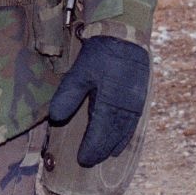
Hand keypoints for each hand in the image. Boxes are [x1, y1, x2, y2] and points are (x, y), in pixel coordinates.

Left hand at [47, 36, 149, 166]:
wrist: (126, 33)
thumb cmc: (101, 52)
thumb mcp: (80, 71)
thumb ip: (68, 95)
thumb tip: (55, 118)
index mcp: (110, 101)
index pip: (100, 132)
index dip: (92, 147)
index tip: (82, 160)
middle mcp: (126, 106)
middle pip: (113, 134)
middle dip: (102, 149)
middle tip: (91, 161)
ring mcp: (136, 102)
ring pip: (125, 130)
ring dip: (115, 143)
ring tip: (106, 155)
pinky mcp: (140, 96)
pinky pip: (134, 121)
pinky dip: (127, 133)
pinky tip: (123, 139)